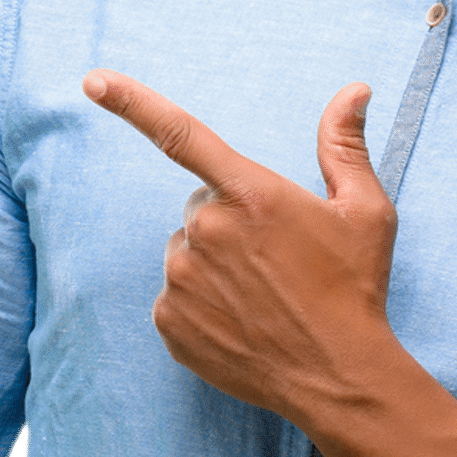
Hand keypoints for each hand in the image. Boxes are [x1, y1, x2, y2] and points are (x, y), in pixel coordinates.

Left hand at [82, 70, 398, 421]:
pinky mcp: (169, 322)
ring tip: (262, 292)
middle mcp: (207, 231)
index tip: (93, 80)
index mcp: (250, 194)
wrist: (338, 377)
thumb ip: (344, 144)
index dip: (132, 102)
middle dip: (229, 219)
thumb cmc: (355, 288)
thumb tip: (354, 90)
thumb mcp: (363, 209)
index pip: (180, 133)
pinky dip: (202, 302)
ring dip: (214, 261)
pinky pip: (176, 294)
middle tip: (274, 254)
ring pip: (187, 250)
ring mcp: (182, 279)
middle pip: (200, 204)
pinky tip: (242, 319)